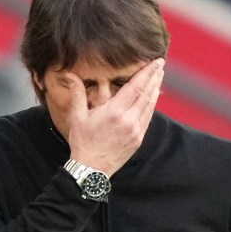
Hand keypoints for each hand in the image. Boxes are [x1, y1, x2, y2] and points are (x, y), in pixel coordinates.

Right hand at [65, 58, 164, 176]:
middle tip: (160, 64)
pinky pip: (148, 117)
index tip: (155, 62)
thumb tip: (70, 74)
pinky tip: (153, 97)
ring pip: (150, 105)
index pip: (136, 87)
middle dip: (154, 77)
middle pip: (146, 94)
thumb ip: (77, 93)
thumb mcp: (77, 116)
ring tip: (159, 76)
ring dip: (155, 89)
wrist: (91, 169)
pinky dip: (152, 104)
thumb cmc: (83, 142)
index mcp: (115, 112)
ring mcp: (136, 130)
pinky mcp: (138, 139)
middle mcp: (129, 120)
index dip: (147, 73)